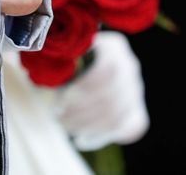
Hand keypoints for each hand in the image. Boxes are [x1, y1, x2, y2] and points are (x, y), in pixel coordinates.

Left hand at [54, 32, 148, 149]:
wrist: (90, 62)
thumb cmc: (70, 56)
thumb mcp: (66, 51)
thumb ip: (63, 59)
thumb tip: (51, 70)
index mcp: (114, 47)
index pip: (105, 72)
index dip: (81, 90)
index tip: (58, 102)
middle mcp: (130, 67)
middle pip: (110, 97)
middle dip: (80, 112)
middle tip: (57, 117)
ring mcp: (136, 90)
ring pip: (115, 116)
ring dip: (86, 126)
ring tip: (64, 126)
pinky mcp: (137, 112)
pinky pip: (126, 130)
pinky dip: (101, 137)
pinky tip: (80, 140)